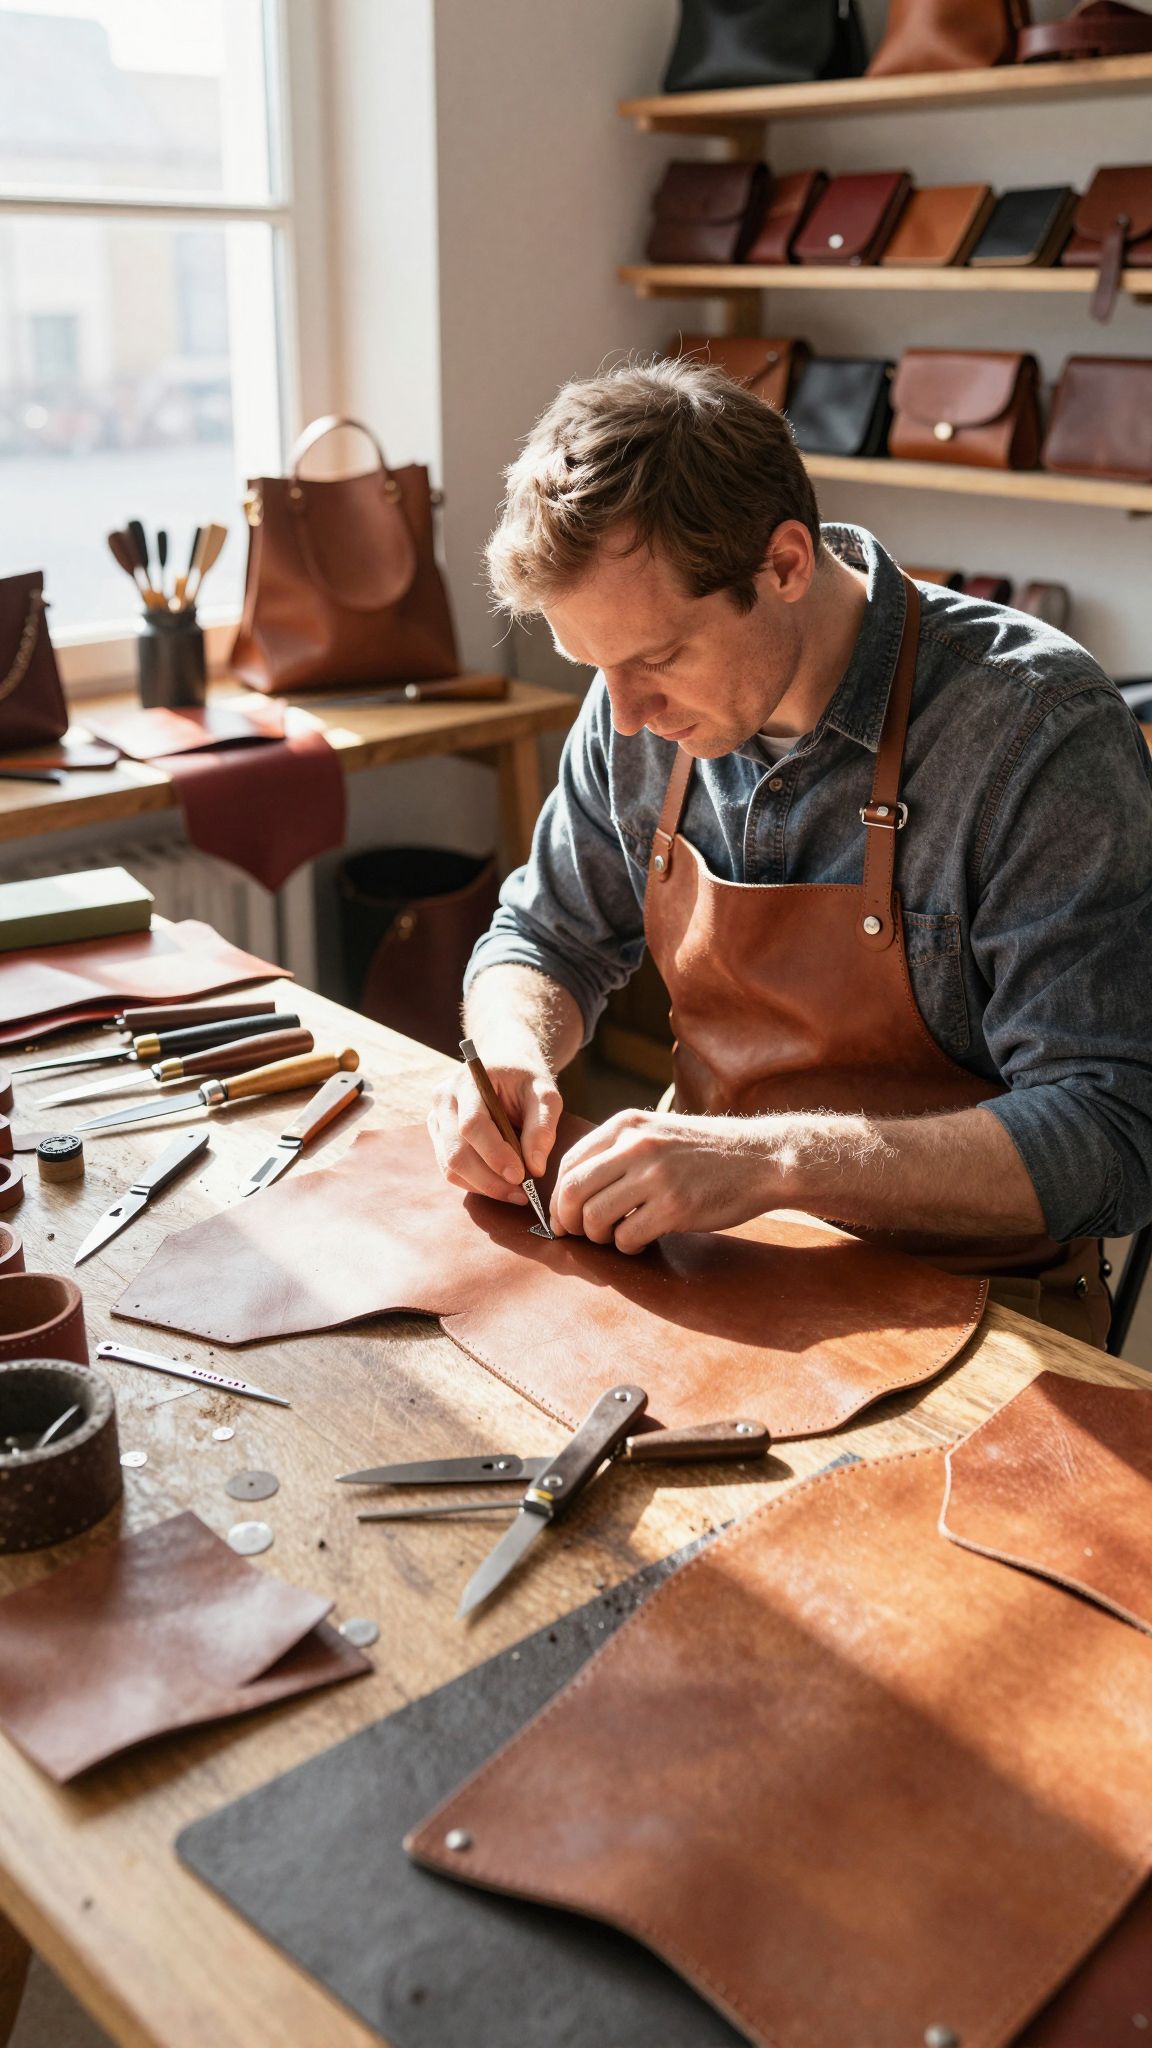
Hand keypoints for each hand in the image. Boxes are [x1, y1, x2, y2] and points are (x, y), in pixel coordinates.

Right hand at [428, 1053, 561, 1202]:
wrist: (504, 1066)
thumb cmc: (525, 1080)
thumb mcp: (545, 1094)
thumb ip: (543, 1127)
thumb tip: (536, 1168)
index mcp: (467, 1081)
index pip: (472, 1125)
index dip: (495, 1155)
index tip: (521, 1176)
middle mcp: (443, 1100)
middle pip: (456, 1152)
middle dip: (489, 1180)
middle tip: (520, 1193)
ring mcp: (436, 1119)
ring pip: (450, 1166)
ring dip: (483, 1187)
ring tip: (515, 1193)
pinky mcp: (439, 1137)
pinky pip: (450, 1170)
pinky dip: (476, 1184)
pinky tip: (500, 1185)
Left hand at [549, 1109, 773, 1252]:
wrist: (762, 1159)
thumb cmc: (706, 1153)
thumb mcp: (658, 1132)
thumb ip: (619, 1150)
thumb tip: (572, 1188)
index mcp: (627, 1124)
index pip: (569, 1162)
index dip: (557, 1196)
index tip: (562, 1216)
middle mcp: (637, 1145)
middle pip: (572, 1191)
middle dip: (567, 1220)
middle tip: (576, 1234)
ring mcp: (656, 1176)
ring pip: (594, 1217)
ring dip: (597, 1237)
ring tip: (615, 1237)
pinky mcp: (675, 1207)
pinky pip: (627, 1237)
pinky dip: (626, 1247)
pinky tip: (640, 1242)